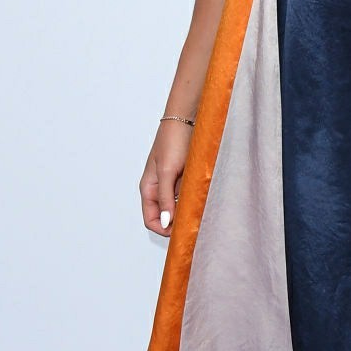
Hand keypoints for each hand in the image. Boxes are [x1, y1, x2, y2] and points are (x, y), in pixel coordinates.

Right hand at [139, 120, 193, 236]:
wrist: (188, 119)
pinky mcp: (185, 179)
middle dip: (177, 223)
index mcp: (148, 189)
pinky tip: (203, 200)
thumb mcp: (167, 171)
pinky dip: (193, 202)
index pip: (151, 220)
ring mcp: (172, 185)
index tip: (180, 230)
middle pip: (165, 217)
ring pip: (178, 209)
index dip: (164, 229)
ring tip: (200, 211)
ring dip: (187, 212)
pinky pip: (187, 198)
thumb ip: (166, 197)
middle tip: (194, 223)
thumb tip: (166, 222)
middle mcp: (159, 190)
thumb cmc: (173, 141)